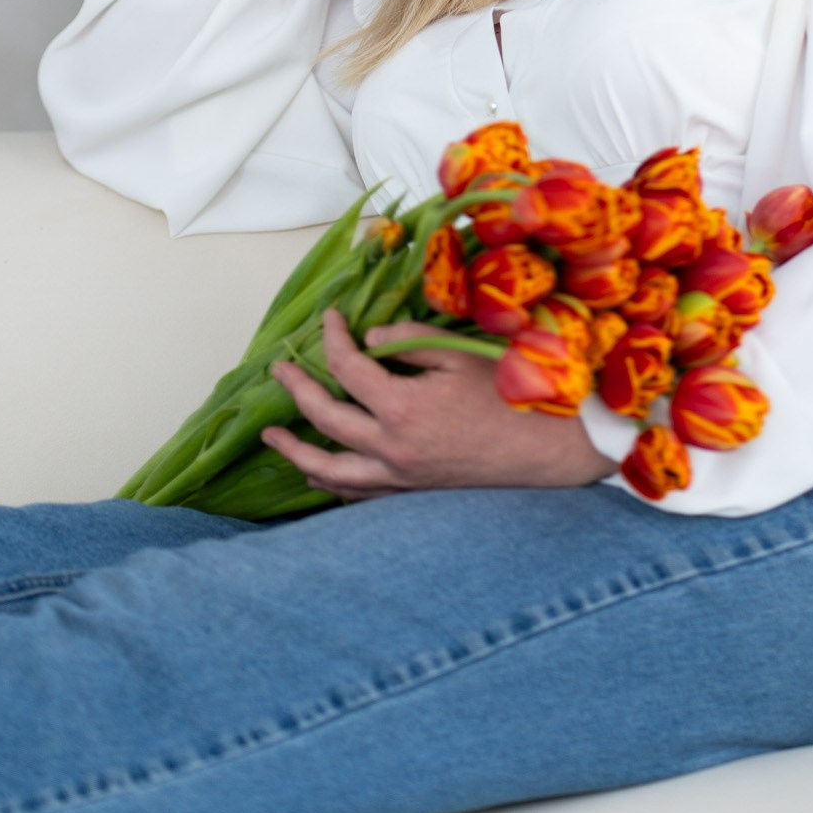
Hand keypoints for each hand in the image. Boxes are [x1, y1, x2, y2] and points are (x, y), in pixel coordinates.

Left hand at [261, 310, 614, 499]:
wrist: (542, 448)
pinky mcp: (409, 492)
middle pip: (325, 418)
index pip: (348, 366)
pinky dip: (331, 483)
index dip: (333, 338)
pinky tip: (318, 474)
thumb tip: (366, 341)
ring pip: (331, 470)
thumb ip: (407, 343)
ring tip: (271, 439)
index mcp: (402, 407)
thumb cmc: (505, 395)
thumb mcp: (457, 355)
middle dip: (296, 390)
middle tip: (279, 370)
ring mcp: (398, 476)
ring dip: (297, 452)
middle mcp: (391, 447)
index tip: (330, 318)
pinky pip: (357, 494)